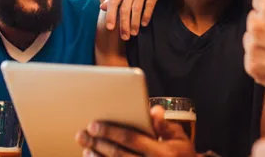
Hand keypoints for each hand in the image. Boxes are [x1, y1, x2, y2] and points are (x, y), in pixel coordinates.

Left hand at [75, 106, 195, 156]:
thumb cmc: (181, 154)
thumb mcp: (179, 138)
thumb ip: (165, 125)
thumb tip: (154, 110)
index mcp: (161, 152)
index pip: (131, 139)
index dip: (111, 131)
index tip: (94, 124)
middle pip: (118, 154)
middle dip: (98, 143)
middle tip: (83, 134)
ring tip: (86, 148)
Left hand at [101, 0, 168, 39]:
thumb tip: (102, 7)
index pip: (113, 2)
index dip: (111, 15)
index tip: (110, 28)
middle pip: (125, 8)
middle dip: (124, 24)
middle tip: (125, 37)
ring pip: (136, 8)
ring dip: (134, 22)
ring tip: (134, 33)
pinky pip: (150, 4)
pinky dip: (147, 15)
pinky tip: (145, 24)